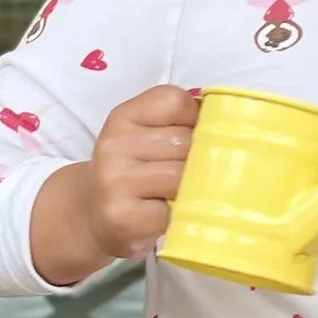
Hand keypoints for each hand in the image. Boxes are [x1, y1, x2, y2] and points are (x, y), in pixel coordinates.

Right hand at [30, 85, 200, 283]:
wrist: (92, 217)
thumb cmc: (132, 173)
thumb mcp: (142, 136)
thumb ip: (176, 121)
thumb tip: (225, 124)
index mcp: (122, 117)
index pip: (174, 100)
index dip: (193, 119)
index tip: (189, 137)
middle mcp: (114, 146)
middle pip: (185, 140)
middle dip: (196, 158)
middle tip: (185, 173)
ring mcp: (116, 182)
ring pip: (183, 175)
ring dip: (190, 188)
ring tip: (177, 193)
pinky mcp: (124, 216)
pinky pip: (174, 210)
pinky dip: (177, 215)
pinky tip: (165, 214)